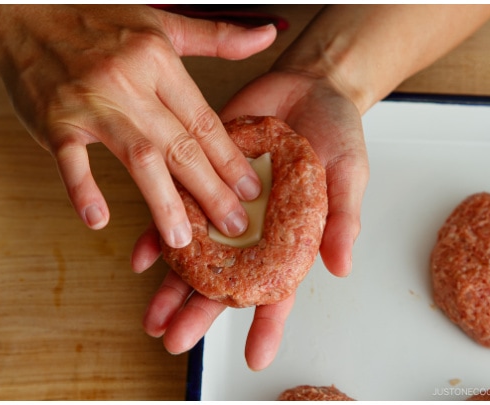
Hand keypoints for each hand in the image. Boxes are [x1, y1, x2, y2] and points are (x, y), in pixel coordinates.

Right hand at [0, 5, 276, 245]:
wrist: (22, 11)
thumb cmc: (95, 20)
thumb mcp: (162, 24)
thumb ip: (218, 37)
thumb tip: (268, 34)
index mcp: (159, 61)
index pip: (204, 119)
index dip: (231, 158)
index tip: (252, 190)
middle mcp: (129, 82)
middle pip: (180, 145)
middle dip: (211, 190)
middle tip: (234, 226)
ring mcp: (91, 102)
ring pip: (138, 157)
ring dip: (162, 202)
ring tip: (181, 240)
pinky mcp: (53, 119)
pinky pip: (71, 159)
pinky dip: (83, 188)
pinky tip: (99, 219)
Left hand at [131, 71, 368, 369]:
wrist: (309, 83)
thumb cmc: (337, 131)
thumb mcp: (349, 173)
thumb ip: (343, 218)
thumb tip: (341, 266)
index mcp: (293, 238)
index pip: (278, 290)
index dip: (268, 324)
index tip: (257, 356)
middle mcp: (255, 231)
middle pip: (225, 282)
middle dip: (200, 314)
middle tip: (176, 341)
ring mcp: (225, 208)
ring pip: (194, 257)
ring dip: (171, 288)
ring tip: (150, 320)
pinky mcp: (201, 177)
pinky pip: (175, 211)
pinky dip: (157, 236)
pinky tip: (139, 258)